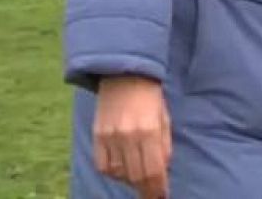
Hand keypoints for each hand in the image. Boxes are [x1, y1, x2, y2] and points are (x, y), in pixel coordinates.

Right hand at [92, 75, 170, 198]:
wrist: (125, 76)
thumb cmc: (150, 97)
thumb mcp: (164, 119)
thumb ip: (164, 146)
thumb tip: (163, 171)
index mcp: (149, 130)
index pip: (153, 170)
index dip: (158, 188)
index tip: (162, 195)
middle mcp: (128, 136)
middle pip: (136, 175)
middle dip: (146, 189)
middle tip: (152, 193)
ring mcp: (110, 137)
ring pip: (118, 173)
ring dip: (130, 180)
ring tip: (139, 177)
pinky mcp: (97, 136)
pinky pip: (102, 165)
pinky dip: (113, 173)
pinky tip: (122, 170)